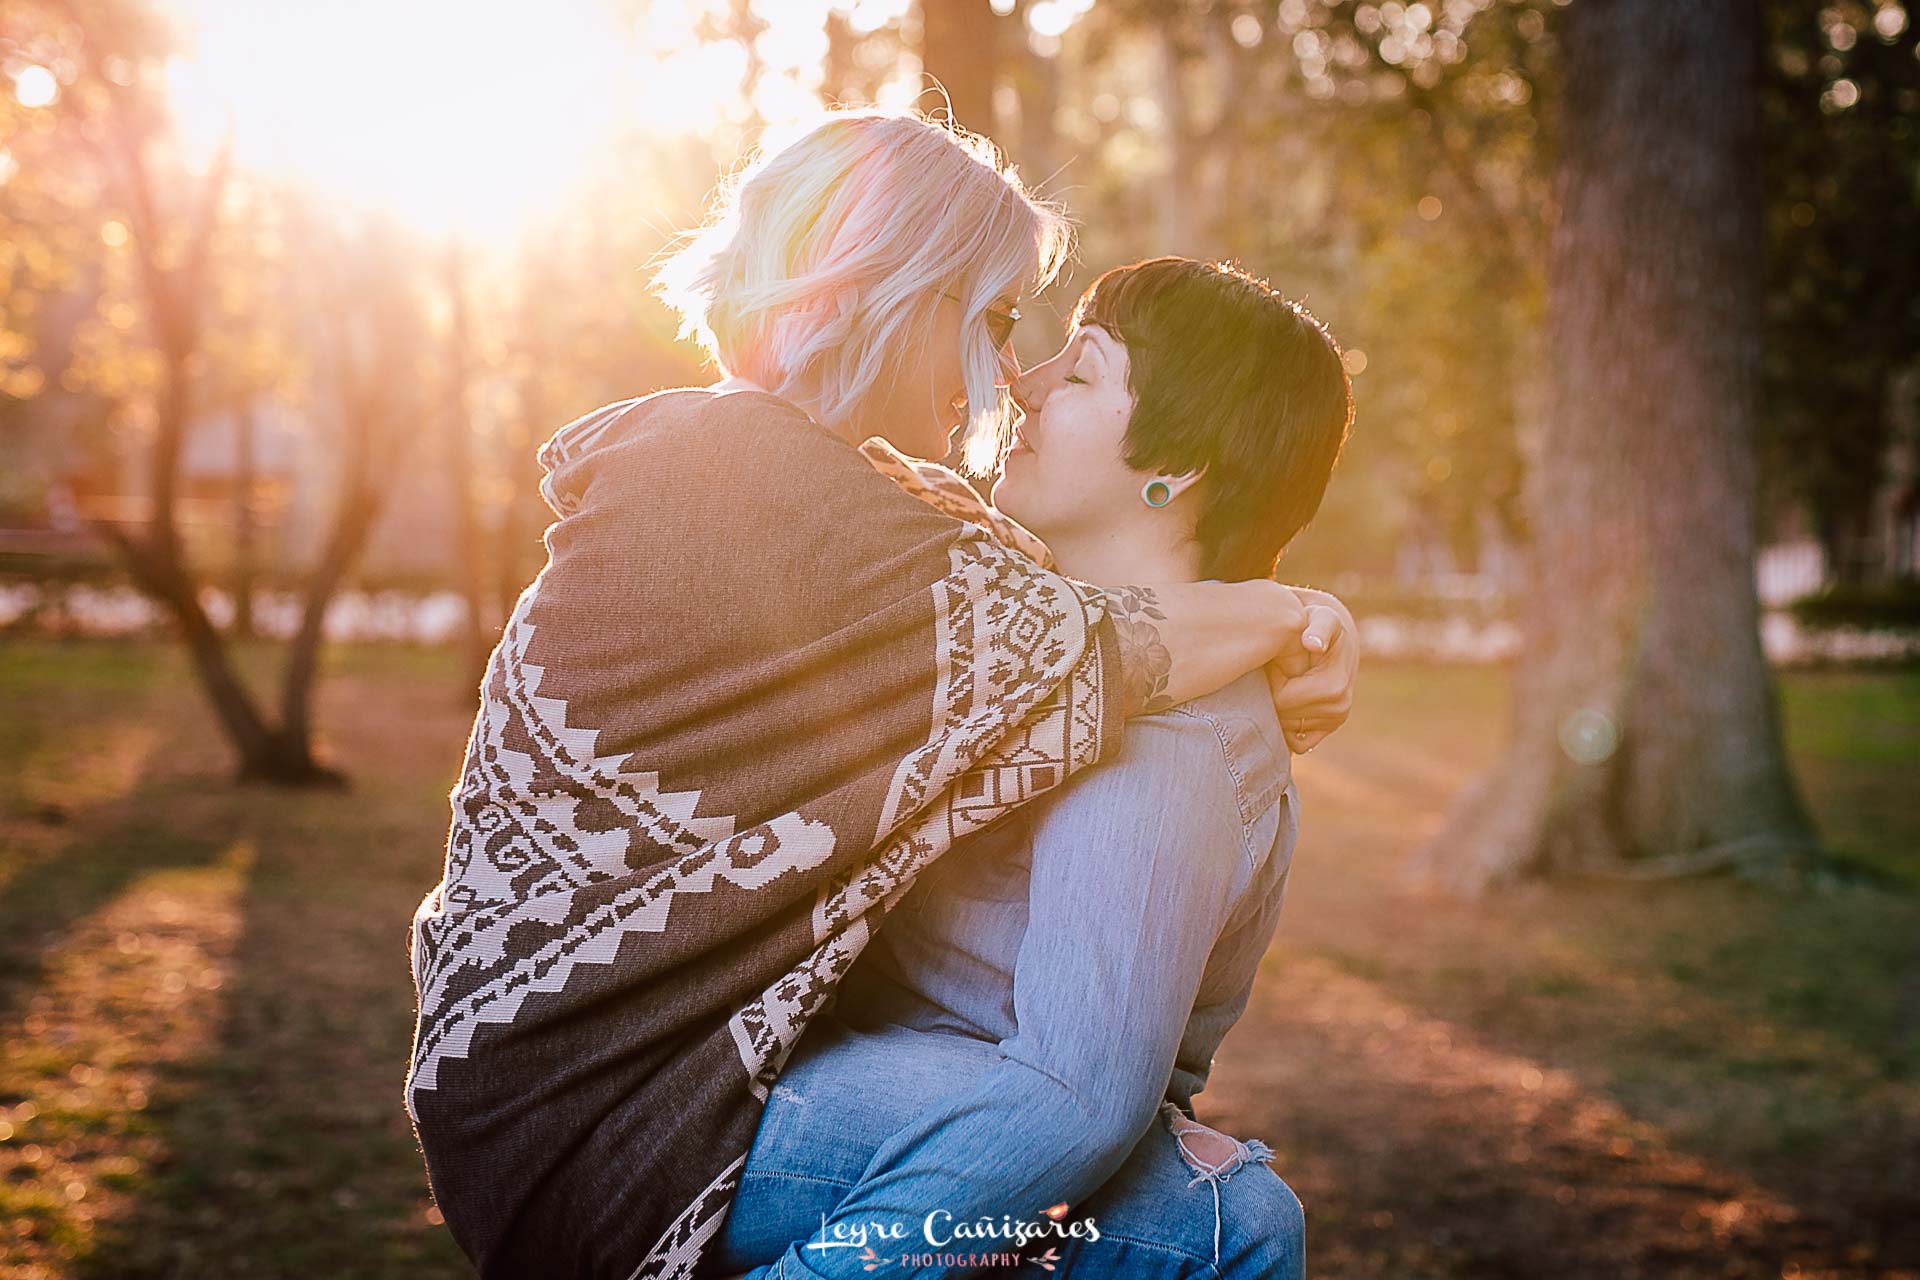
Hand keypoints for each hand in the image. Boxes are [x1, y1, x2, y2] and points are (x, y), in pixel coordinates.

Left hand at [1264, 588, 1357, 753]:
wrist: (1333, 637)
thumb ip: (1317, 627)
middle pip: (1282, 715)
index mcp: (1335, 687)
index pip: (1282, 700)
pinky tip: (1286, 700)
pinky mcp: (1328, 729)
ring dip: (1278, 706)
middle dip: (1273, 693)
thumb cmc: (1318, 624)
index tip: (1277, 659)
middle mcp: (1340, 708)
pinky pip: (1296, 743)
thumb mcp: (1320, 618)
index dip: (1272, 680)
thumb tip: (1313, 644)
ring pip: (1286, 728)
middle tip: (1277, 670)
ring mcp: (1335, 721)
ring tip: (1284, 681)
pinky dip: (1285, 726)